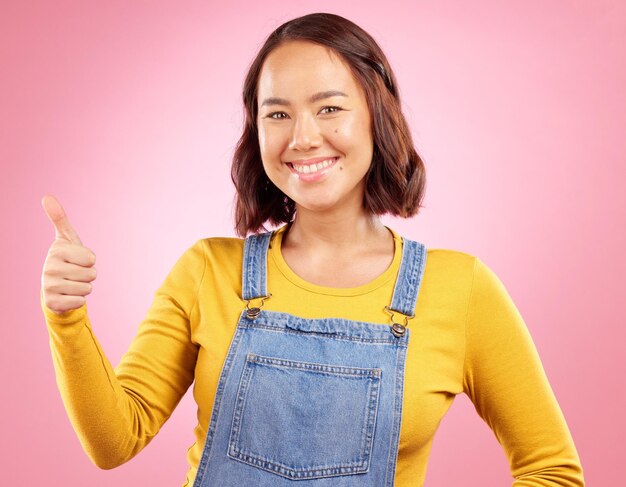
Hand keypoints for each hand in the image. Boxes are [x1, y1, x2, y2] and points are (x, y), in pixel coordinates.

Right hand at [40, 195, 96, 314]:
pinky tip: (68, 295)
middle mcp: (49, 268)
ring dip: (84, 288)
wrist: (55, 286)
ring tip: (72, 283)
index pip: (92, 259)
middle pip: (92, 274)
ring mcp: (49, 286)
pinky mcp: (52, 303)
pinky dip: (78, 300)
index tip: (77, 260)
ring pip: (87, 289)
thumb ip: (60, 218)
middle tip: (75, 273)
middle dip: (88, 275)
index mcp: (57, 251)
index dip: (89, 261)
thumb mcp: (66, 238)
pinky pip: (80, 302)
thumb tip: (46, 197)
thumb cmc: (66, 258)